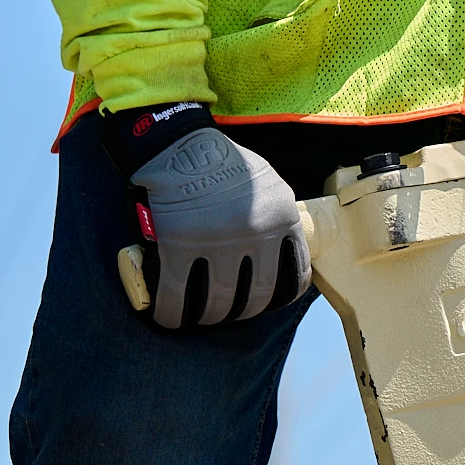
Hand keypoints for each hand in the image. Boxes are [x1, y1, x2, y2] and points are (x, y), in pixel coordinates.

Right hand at [118, 107, 308, 329]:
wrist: (180, 144)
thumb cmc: (225, 164)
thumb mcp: (271, 186)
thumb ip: (280, 220)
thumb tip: (285, 255)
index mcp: (283, 220)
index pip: (296, 277)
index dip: (281, 299)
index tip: (267, 303)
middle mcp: (256, 235)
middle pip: (255, 298)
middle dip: (242, 313)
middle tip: (229, 313)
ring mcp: (218, 242)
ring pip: (219, 303)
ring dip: (209, 318)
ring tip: (201, 317)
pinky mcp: (180, 246)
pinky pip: (177, 294)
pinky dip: (172, 314)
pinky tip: (169, 319)